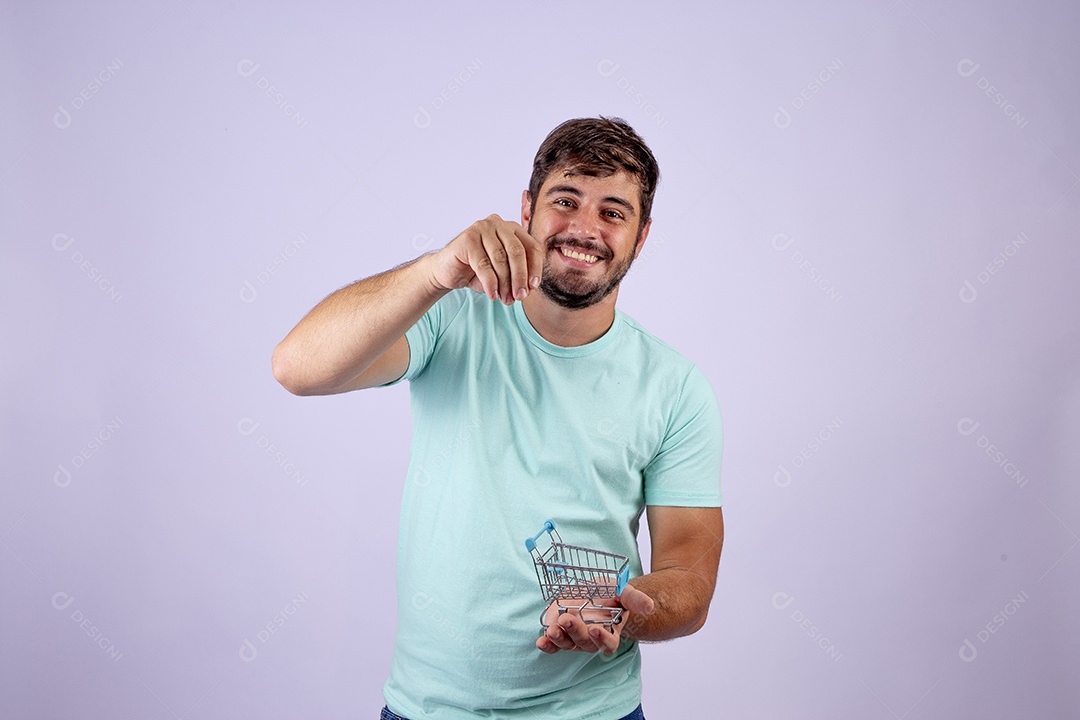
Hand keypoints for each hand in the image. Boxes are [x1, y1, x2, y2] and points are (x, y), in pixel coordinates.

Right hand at [429, 215, 543, 304]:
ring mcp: (481, 228)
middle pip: (517, 252)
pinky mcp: (467, 238)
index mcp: (512, 229)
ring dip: (505, 283)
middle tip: (520, 297)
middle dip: (520, 277)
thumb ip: (518, 276)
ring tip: (506, 300)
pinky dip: (490, 283)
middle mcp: (498, 224)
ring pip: (500, 259)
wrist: (448, 271)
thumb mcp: (503, 274)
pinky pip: (484, 265)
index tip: (533, 287)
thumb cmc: (477, 271)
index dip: (535, 268)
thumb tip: (529, 288)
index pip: (531, 247)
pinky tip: (493, 295)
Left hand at [535, 583, 653, 655]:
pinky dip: (547, 645)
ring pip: (567, 644)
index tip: (595, 628)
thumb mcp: (623, 592)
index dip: (602, 638)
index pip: (608, 643)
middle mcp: (591, 639)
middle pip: (584, 643)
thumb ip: (635, 599)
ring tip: (551, 630)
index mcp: (610, 632)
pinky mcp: (559, 632)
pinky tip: (541, 641)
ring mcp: (574, 638)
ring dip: (558, 639)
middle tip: (568, 619)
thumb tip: (649, 606)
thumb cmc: (611, 593)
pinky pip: (553, 644)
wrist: (594, 590)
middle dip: (575, 632)